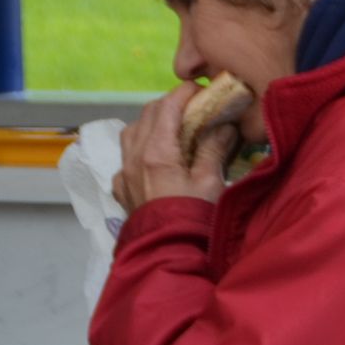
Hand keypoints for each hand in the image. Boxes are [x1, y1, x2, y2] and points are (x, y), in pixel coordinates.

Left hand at [113, 83, 236, 214]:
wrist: (168, 254)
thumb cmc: (193, 220)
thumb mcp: (211, 183)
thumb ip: (213, 149)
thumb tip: (223, 126)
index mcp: (157, 152)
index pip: (167, 107)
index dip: (183, 93)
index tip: (200, 90)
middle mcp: (134, 157)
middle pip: (147, 114)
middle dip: (169, 104)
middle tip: (192, 106)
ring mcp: (124, 173)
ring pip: (132, 131)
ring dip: (152, 123)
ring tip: (172, 128)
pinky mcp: (121, 188)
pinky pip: (126, 157)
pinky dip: (140, 147)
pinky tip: (154, 158)